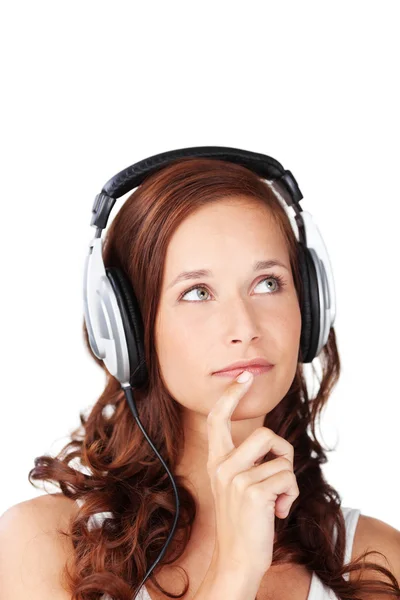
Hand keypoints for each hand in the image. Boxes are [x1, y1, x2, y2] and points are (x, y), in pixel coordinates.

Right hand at [206, 370, 298, 574]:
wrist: (238, 558)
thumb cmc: (244, 521)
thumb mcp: (237, 486)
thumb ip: (247, 462)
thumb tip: (275, 446)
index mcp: (217, 461)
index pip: (218, 419)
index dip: (231, 395)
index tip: (244, 377)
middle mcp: (223, 466)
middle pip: (265, 434)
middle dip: (284, 453)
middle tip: (280, 474)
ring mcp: (236, 479)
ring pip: (282, 460)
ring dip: (288, 481)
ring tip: (278, 499)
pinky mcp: (253, 492)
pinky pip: (287, 479)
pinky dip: (291, 496)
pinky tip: (278, 512)